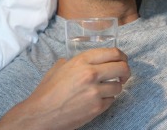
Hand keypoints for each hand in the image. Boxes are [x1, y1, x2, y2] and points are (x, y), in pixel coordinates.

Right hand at [0, 48, 129, 129]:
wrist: (40, 114)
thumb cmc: (47, 91)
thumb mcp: (60, 67)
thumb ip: (76, 61)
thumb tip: (88, 60)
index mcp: (82, 60)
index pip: (113, 52)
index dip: (122, 56)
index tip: (123, 60)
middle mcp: (91, 73)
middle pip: (122, 67)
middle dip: (126, 71)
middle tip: (123, 75)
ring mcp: (95, 91)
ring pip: (119, 86)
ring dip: (115, 87)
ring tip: (105, 89)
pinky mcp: (97, 107)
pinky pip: (111, 100)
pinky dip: (107, 100)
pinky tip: (97, 99)